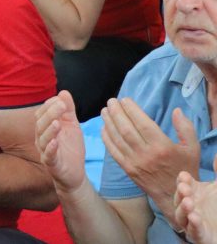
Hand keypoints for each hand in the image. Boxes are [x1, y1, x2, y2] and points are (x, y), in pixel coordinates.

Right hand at [35, 91, 87, 192]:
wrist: (75, 173)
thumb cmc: (70, 148)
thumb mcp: (72, 126)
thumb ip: (68, 110)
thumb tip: (63, 92)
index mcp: (45, 128)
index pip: (42, 114)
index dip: (49, 106)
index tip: (60, 100)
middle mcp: (42, 139)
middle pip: (41, 124)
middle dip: (50, 114)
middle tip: (61, 106)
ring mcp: (45, 151)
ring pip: (43, 139)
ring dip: (49, 130)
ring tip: (57, 123)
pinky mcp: (51, 164)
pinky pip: (48, 156)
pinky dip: (51, 149)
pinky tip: (55, 142)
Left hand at [102, 100, 199, 224]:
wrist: (175, 195)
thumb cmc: (184, 168)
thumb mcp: (192, 148)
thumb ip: (185, 128)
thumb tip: (176, 110)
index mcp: (162, 147)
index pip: (142, 124)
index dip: (131, 110)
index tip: (125, 100)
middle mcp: (146, 154)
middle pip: (126, 129)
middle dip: (116, 113)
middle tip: (111, 101)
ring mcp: (134, 162)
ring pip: (117, 139)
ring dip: (109, 123)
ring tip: (105, 111)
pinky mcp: (127, 169)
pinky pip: (113, 151)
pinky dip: (106, 138)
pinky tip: (104, 128)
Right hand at [175, 156, 216, 243]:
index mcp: (193, 192)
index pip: (183, 184)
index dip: (183, 180)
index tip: (185, 176)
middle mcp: (189, 206)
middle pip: (179, 199)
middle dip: (180, 193)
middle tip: (184, 188)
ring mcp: (192, 221)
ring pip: (181, 215)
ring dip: (183, 209)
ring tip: (189, 203)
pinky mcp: (199, 235)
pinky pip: (193, 231)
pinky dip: (193, 225)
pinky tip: (195, 218)